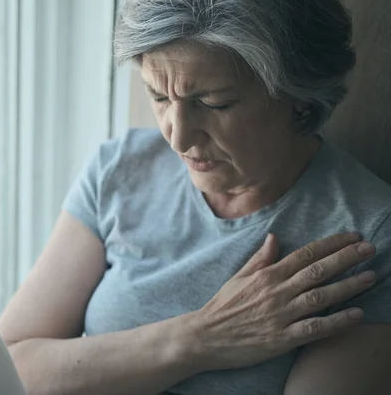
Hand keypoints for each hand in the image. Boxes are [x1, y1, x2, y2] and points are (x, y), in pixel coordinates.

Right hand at [189, 232, 375, 371]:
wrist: (205, 337)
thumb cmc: (222, 306)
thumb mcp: (238, 277)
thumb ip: (260, 259)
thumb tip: (274, 237)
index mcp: (267, 275)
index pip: (305, 254)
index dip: (331, 244)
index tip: (352, 238)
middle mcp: (276, 291)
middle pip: (317, 271)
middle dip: (346, 258)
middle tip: (370, 249)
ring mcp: (280, 315)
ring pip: (320, 297)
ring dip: (348, 286)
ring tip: (370, 276)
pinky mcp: (282, 338)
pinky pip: (314, 328)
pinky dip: (336, 322)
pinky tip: (356, 314)